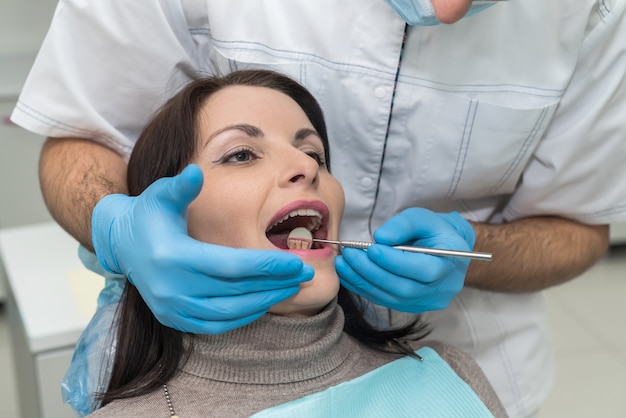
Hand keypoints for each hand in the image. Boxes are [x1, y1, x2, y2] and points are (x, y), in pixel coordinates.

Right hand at [91, 164, 312, 333]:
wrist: (122, 245)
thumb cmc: (150, 214)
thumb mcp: (161, 195)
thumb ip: (182, 186)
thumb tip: (196, 173)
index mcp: (173, 257)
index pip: (231, 266)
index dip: (268, 265)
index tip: (298, 262)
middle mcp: (171, 288)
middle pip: (236, 292)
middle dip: (276, 283)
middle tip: (306, 274)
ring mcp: (172, 308)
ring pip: (229, 313)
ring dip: (265, 301)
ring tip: (292, 286)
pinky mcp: (174, 319)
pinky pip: (216, 324)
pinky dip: (244, 316)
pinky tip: (265, 301)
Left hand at [336, 208, 474, 312]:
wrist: (444, 249)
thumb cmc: (433, 230)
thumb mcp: (423, 218)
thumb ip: (404, 225)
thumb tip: (381, 238)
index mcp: (449, 264)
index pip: (423, 270)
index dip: (394, 261)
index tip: (371, 249)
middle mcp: (441, 289)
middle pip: (403, 288)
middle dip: (372, 271)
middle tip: (350, 255)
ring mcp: (426, 302)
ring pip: (391, 298)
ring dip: (363, 281)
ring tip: (343, 263)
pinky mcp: (410, 306)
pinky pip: (384, 300)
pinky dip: (364, 288)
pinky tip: (348, 274)